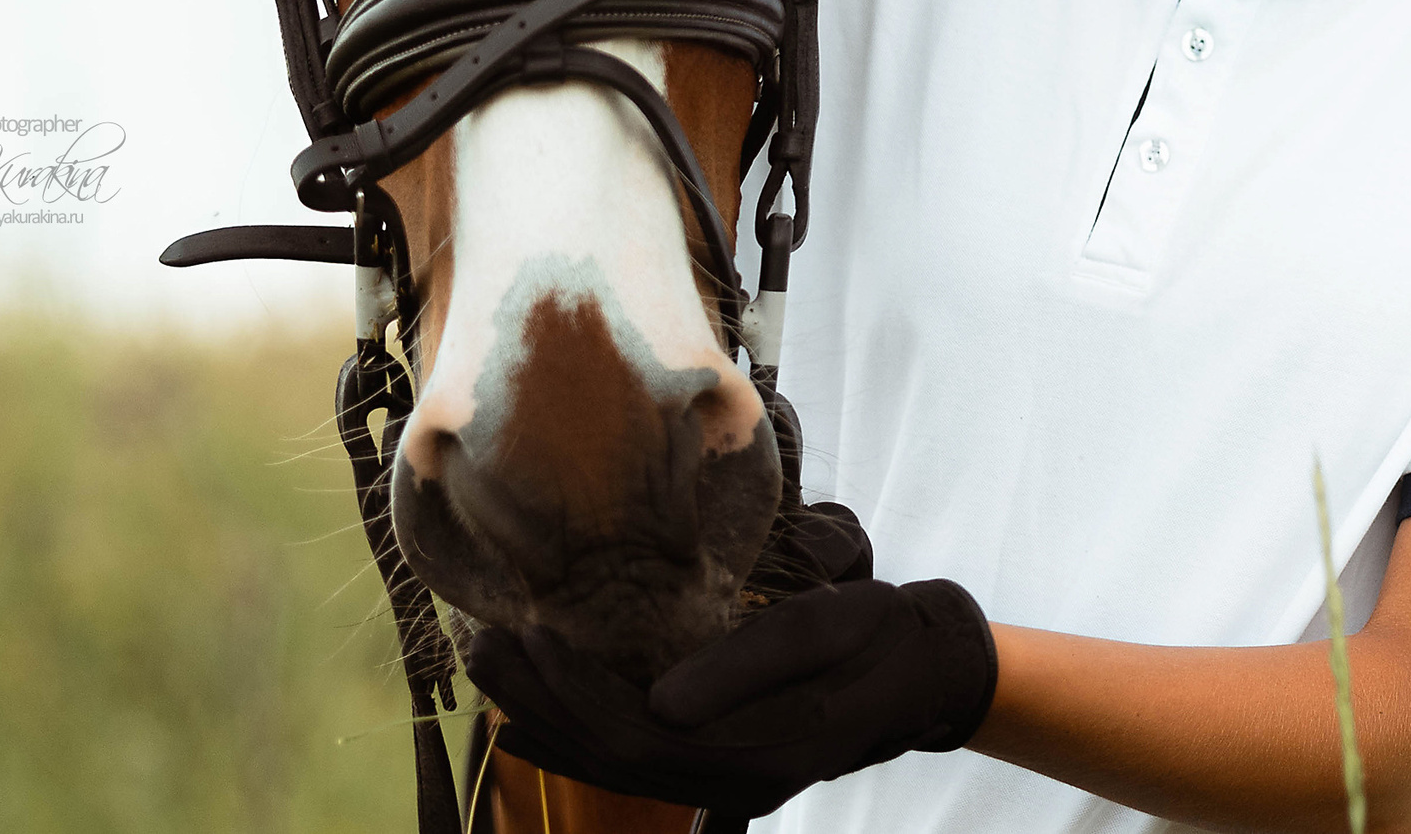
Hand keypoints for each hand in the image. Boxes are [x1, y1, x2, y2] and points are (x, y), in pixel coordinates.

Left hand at [468, 576, 997, 817]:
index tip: (528, 634)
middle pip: (616, 754)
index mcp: (757, 751)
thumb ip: (744, 666)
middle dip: (544, 701)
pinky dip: (583, 739)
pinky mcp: (725, 761)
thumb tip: (660, 700)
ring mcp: (730, 780)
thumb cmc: (880, 635)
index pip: (639, 733)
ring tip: (494, 673)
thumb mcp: (823, 629)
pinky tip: (539, 719)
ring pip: (619, 764)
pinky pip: (639, 760)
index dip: (575, 691)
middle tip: (484, 649)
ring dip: (552, 720)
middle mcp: (736, 781)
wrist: (927, 669)